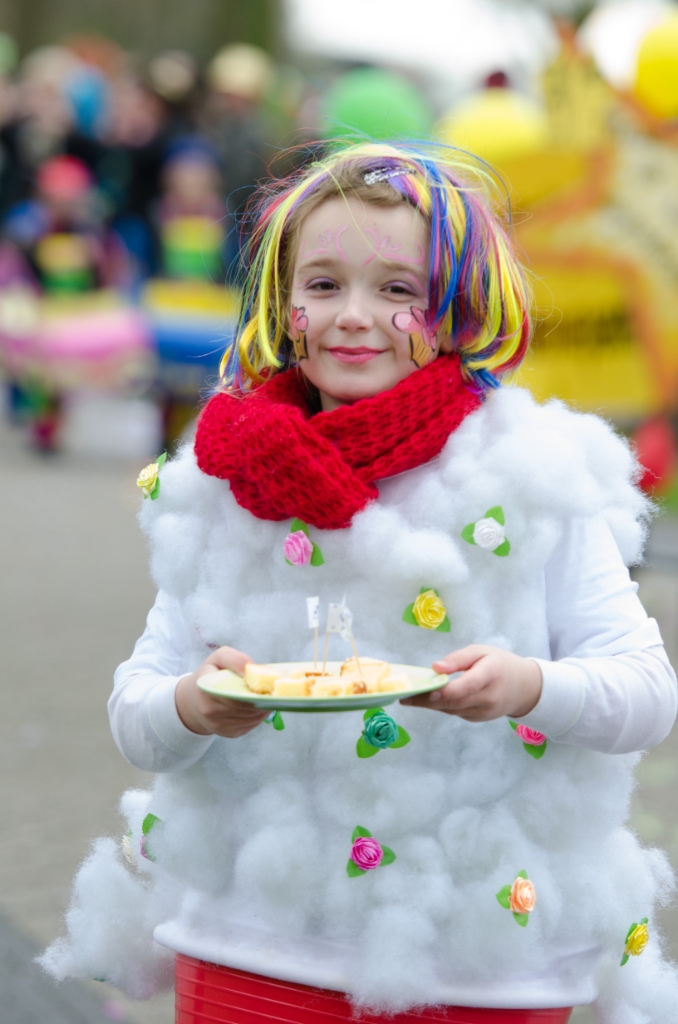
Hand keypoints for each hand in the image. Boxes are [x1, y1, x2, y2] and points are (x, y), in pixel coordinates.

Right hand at [175, 646, 266, 737]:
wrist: (193, 701)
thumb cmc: (209, 675)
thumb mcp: (219, 658)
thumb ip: (236, 659)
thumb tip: (253, 669)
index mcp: (206, 690)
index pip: (237, 694)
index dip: (255, 690)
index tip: (266, 684)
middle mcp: (211, 712)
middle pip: (247, 707)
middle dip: (263, 699)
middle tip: (272, 689)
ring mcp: (220, 726)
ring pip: (252, 718)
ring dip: (263, 707)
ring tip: (266, 696)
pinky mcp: (229, 734)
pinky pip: (251, 725)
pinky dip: (259, 715)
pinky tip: (257, 705)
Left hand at [400, 645, 541, 721]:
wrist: (524, 688)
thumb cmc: (500, 664)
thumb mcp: (481, 651)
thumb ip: (458, 658)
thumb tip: (436, 667)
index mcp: (491, 674)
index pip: (467, 685)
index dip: (446, 690)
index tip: (426, 690)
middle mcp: (488, 697)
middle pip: (455, 701)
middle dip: (428, 700)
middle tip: (404, 697)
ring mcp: (484, 712)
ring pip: (452, 709)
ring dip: (431, 704)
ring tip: (409, 697)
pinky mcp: (478, 719)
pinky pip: (456, 712)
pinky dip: (441, 706)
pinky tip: (428, 699)